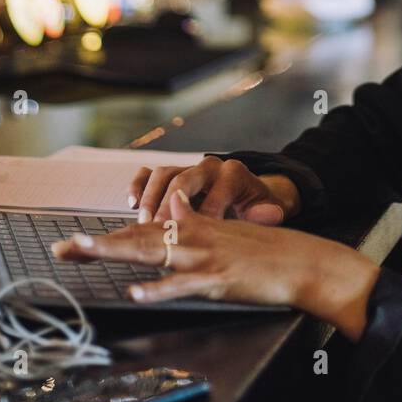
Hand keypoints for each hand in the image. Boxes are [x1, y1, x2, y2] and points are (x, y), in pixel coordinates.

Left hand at [53, 191, 380, 339]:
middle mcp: (195, 237)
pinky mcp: (219, 280)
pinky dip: (158, 289)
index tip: (75, 242)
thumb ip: (196, 218)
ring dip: (115, 251)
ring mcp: (205, 258)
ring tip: (82, 252)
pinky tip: (135, 292)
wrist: (304, 260)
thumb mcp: (227, 229)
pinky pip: (182, 285)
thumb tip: (172, 202)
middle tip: (62, 248)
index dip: (109, 235)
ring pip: (152, 252)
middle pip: (138, 237)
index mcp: (195, 228)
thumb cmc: (267, 250)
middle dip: (97, 243)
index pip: (144, 228)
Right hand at [128, 156, 297, 225]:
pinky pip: (149, 173)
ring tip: (143, 222)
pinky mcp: (172, 175)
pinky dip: (139, 186)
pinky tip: (131, 204)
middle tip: (157, 228)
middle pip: (183, 179)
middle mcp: (209, 166)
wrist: (252, 194)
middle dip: (168, 204)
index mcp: (234, 174)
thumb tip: (271, 215)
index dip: (207, 214)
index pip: (217, 192)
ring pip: (163, 174)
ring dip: (150, 198)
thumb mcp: (267, 211)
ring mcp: (188, 169)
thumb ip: (268, 214)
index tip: (198, 235)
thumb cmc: (257, 208)